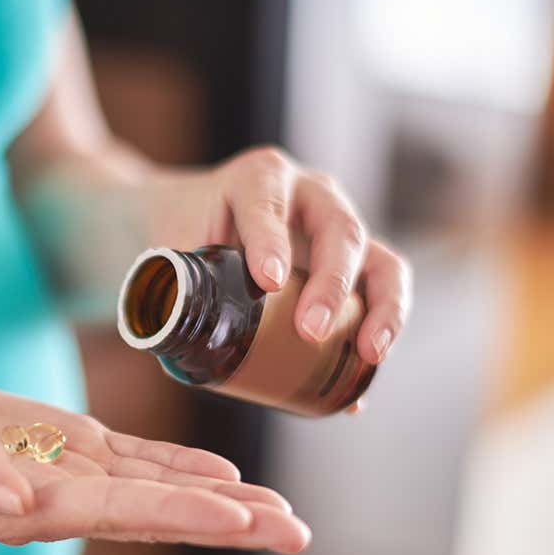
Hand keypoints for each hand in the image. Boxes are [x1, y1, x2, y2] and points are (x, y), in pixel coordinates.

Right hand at [0, 374, 309, 552]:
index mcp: (28, 508)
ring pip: (161, 493)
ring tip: (285, 515)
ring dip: (224, 504)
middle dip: (228, 524)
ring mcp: (74, 476)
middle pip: (158, 514)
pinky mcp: (74, 448)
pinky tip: (230, 478)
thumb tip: (16, 504)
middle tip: (296, 534)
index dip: (177, 513)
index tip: (237, 518)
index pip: (116, 513)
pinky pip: (140, 462)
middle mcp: (64, 502)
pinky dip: (186, 470)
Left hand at [144, 147, 412, 371]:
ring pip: (379, 259)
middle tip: (312, 331)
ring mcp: (339, 228)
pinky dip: (380, 330)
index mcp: (259, 178)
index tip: (268, 281)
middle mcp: (311, 195)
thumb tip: (173, 340)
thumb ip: (170, 281)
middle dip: (331, 284)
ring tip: (370, 353)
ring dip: (381, 308)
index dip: (270, 241)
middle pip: (339, 230)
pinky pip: (382, 291)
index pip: (268, 203)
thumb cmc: (185, 228)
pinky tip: (364, 377)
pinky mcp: (355, 264)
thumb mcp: (171, 243)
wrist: (195, 217)